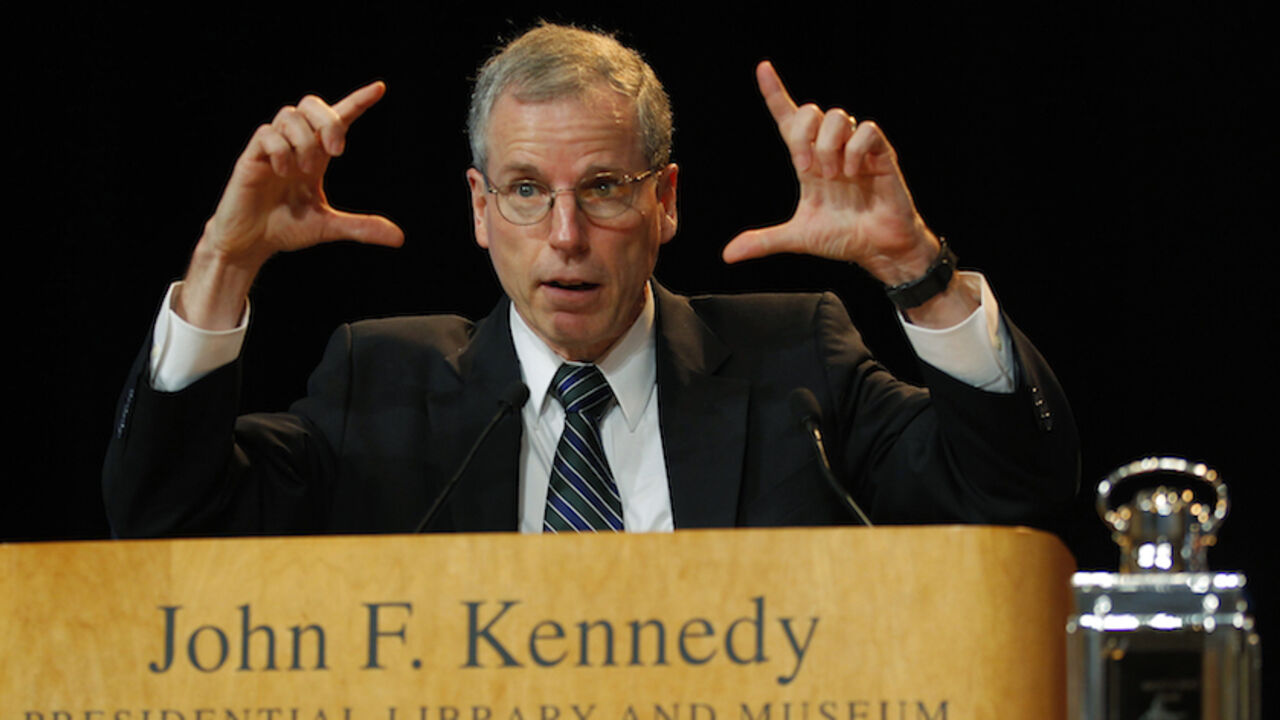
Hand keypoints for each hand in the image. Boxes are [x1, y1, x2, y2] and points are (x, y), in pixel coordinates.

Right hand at [181, 81, 404, 328]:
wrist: (250, 244)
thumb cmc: (286, 228)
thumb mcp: (329, 227)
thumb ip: (362, 228)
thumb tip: (399, 238)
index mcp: (316, 155)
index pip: (338, 119)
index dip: (357, 101)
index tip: (379, 89)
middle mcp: (294, 145)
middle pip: (311, 104)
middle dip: (328, 120)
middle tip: (335, 150)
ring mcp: (271, 148)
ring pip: (290, 115)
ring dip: (304, 140)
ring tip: (304, 170)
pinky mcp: (251, 157)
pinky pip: (267, 134)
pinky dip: (280, 149)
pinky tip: (283, 172)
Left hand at [721, 62, 937, 285]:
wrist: (878, 250)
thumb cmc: (843, 238)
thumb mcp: (797, 238)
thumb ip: (764, 241)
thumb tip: (728, 255)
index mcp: (808, 163)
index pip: (788, 119)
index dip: (775, 93)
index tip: (762, 69)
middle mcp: (831, 150)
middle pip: (810, 111)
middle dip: (803, 136)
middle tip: (809, 170)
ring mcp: (856, 149)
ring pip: (838, 117)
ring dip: (830, 148)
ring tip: (836, 177)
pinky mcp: (881, 154)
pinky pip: (866, 131)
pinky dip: (855, 151)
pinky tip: (856, 174)